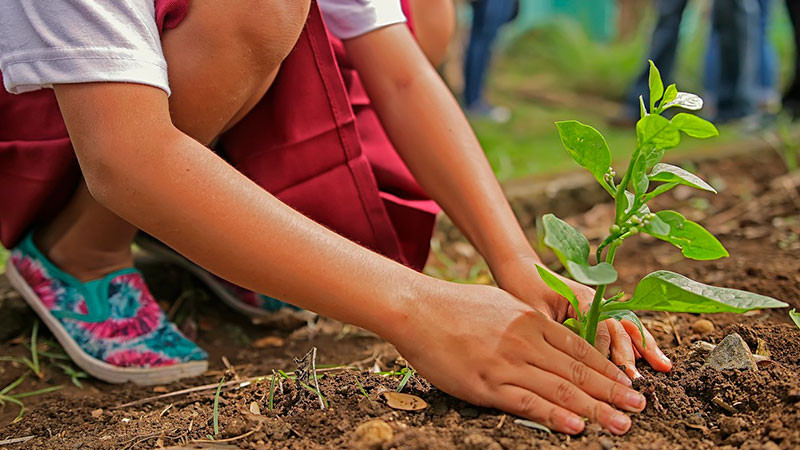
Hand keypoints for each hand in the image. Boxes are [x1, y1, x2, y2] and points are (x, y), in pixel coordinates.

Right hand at [391, 281, 646, 434]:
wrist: (417, 308)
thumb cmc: (456, 306)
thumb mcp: (501, 304)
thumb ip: (528, 322)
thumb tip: (550, 335)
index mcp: (531, 320)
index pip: (580, 349)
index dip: (608, 369)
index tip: (628, 383)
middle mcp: (526, 341)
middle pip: (578, 372)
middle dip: (612, 391)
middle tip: (639, 407)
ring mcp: (507, 363)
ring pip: (560, 390)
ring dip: (596, 409)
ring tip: (622, 422)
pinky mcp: (486, 384)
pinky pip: (527, 403)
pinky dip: (555, 416)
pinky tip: (577, 426)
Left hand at [492, 256, 671, 378]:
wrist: (521, 270)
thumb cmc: (523, 290)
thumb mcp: (534, 312)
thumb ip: (553, 332)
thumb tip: (566, 361)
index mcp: (582, 298)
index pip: (600, 329)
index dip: (605, 353)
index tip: (609, 376)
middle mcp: (596, 301)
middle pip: (619, 329)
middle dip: (630, 355)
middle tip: (636, 380)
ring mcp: (599, 306)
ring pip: (627, 328)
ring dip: (644, 348)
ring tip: (664, 367)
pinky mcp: (597, 313)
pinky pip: (621, 328)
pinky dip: (637, 343)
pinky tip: (652, 358)